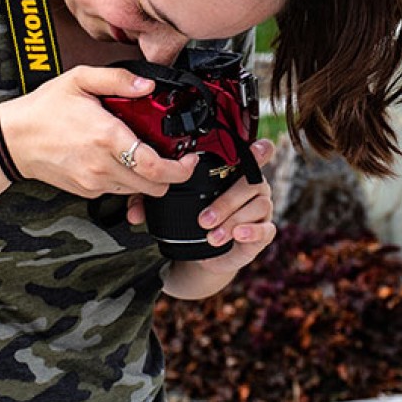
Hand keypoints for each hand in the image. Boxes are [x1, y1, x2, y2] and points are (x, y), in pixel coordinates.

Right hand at [0, 66, 197, 197]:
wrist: (13, 139)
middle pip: (155, 186)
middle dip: (172, 174)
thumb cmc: (44, 109)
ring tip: (147, 156)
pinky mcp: (88, 191)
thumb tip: (148, 85)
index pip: (156, 167)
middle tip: (176, 157)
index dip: (182, 168)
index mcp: (107, 138)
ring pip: (139, 191)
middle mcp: (103, 166)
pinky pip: (120, 191)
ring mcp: (95, 182)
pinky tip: (124, 161)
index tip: (190, 158)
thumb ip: (119, 79)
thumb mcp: (80, 80)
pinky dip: (130, 181)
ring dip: (150, 178)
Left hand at [127, 138, 277, 274]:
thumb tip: (134, 213)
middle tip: (204, 219)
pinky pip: (266, 229)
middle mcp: (254, 188)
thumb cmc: (195, 221)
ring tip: (212, 235)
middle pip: (252, 183)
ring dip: (231, 220)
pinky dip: (251, 232)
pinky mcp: (263, 233)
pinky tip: (236, 235)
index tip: (257, 148)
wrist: (206, 254)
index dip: (259, 150)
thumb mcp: (174, 207)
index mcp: (235, 173)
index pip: (255, 155)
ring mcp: (262, 210)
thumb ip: (153, 204)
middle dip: (226, 201)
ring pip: (257, 206)